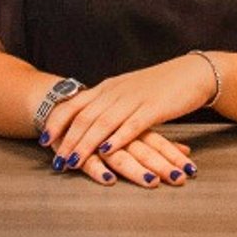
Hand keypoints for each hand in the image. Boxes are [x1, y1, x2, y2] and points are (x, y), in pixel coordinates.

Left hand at [41, 56, 214, 186]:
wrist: (192, 74)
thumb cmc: (160, 86)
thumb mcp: (127, 91)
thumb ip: (108, 103)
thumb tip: (87, 119)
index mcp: (108, 87)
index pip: (74, 104)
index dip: (57, 122)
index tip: (44, 140)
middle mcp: (116, 92)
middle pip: (85, 117)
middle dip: (68, 141)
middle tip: (56, 161)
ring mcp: (134, 99)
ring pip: (103, 123)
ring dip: (86, 144)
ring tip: (73, 162)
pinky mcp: (154, 109)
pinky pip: (132, 125)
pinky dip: (117, 139)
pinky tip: (107, 151)